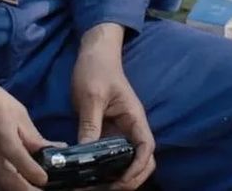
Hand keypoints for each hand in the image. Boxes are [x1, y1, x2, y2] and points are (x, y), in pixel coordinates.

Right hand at [0, 77, 60, 190]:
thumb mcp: (18, 113)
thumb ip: (33, 137)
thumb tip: (54, 149)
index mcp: (6, 141)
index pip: (25, 167)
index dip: (38, 177)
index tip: (46, 179)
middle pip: (11, 185)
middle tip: (41, 190)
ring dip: (14, 190)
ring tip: (28, 188)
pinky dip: (0, 184)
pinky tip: (10, 182)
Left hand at [71, 24, 155, 190]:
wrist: (94, 53)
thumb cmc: (96, 69)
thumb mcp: (91, 96)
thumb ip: (90, 125)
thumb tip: (84, 154)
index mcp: (134, 118)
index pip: (146, 148)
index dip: (138, 167)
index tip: (121, 180)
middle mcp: (131, 128)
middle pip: (142, 161)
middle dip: (129, 179)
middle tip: (104, 189)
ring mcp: (120, 131)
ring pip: (126, 162)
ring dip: (116, 177)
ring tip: (93, 186)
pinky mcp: (107, 132)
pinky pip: (109, 156)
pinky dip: (103, 169)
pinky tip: (87, 176)